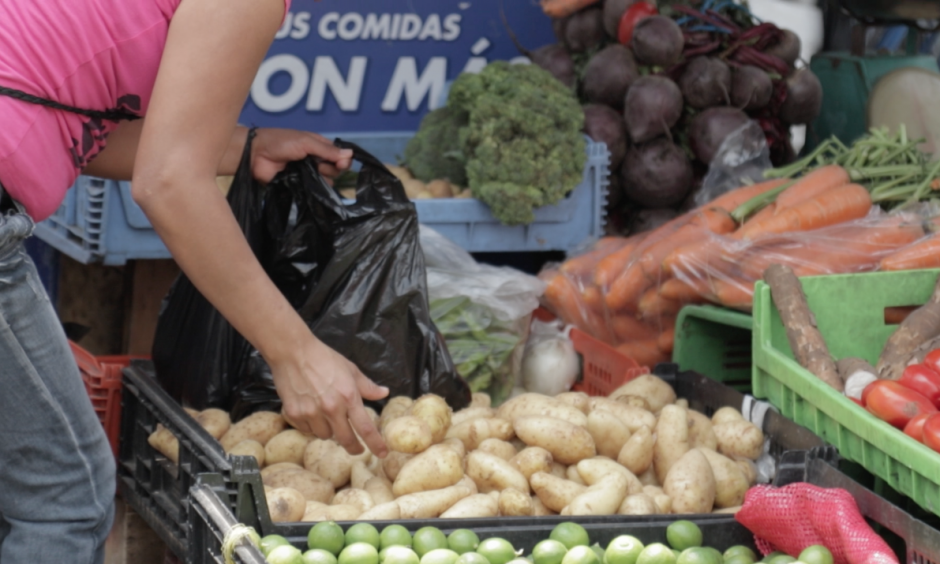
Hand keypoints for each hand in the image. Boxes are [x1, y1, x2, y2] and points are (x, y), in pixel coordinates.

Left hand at [249, 128, 352, 182]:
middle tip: (318, 166)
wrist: (255, 154)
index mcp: (318, 147)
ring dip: (321, 180)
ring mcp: (307, 174)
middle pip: (335, 170)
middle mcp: (315, 160)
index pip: (339, 156)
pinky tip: (306, 185)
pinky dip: (313, 190)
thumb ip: (327, 151)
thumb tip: (350, 155)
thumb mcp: (306, 142)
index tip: (341, 164)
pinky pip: (312, 191)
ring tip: (307, 174)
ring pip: (326, 182)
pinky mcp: (298, 186)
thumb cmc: (280, 142)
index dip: (343, 160)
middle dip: (331, 169)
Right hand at [269, 334, 389, 457]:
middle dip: (354, 447)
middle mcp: (331, 408)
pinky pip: (307, 430)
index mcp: (348, 396)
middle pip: (346, 440)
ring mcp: (312, 412)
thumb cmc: (324, 358)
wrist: (293, 352)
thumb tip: (384, 393)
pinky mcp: (294, 414)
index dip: (376, 444)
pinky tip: (311, 413)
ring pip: (325, 436)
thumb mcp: (350, 369)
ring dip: (330, 431)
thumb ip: (367, 386)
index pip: (366, 428)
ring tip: (328, 418)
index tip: (382, 453)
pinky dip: (311, 426)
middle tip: (357, 448)